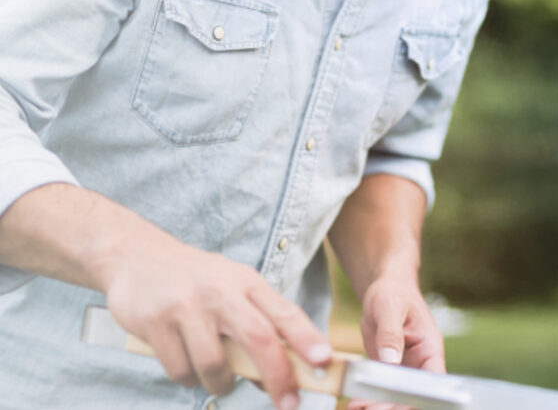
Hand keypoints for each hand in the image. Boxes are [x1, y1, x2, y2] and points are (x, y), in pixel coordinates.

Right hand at [102, 236, 331, 409]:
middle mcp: (220, 292)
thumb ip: (259, 325)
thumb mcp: (234, 290)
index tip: (325, 362)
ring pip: (215, 364)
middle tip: (289, 403)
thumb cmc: (198, 282)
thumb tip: (283, 377)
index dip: (307, 338)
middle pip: (258, 337)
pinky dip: (188, 379)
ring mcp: (186, 306)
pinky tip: (187, 366)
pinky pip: (180, 369)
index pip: (285, 312)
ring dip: (222, 384)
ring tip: (218, 378)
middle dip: (278, 376)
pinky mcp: (155, 322)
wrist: (137, 256)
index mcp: (247, 283)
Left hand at [346, 274, 443, 409]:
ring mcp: (404, 368)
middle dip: (393, 406)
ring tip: (357, 407)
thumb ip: (391, 334)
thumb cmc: (394, 293)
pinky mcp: (388, 370)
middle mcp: (420, 362)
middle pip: (413, 394)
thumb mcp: (390, 307)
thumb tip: (391, 359)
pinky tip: (355, 403)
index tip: (400, 406)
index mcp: (430, 348)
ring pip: (396, 396)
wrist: (385, 290)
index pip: (432, 381)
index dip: (419, 397)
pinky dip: (370, 399)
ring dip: (379, 405)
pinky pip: (381, 390)